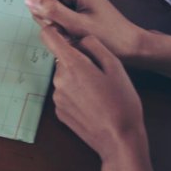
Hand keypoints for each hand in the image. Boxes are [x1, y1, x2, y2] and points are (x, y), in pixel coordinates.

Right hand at [26, 0, 148, 65]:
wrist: (130, 45)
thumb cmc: (108, 36)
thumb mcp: (77, 26)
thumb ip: (52, 11)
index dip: (38, 5)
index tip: (53, 21)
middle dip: (46, 15)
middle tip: (65, 30)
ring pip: (46, 5)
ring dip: (53, 21)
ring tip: (71, 32)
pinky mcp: (75, 4)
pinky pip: (56, 11)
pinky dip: (59, 24)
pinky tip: (72, 33)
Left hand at [39, 24, 147, 164]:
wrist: (119, 140)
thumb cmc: (122, 102)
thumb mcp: (116, 66)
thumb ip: (94, 45)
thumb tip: (81, 38)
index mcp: (72, 65)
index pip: (48, 36)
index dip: (55, 30)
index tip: (66, 32)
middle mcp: (59, 80)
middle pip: (62, 58)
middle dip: (77, 60)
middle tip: (100, 73)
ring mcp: (57, 98)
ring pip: (65, 76)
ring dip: (77, 78)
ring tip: (99, 91)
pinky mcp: (59, 113)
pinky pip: (66, 93)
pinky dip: (76, 94)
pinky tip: (93, 104)